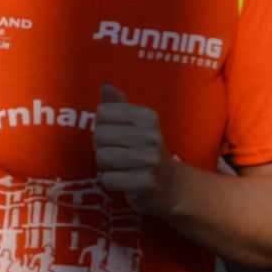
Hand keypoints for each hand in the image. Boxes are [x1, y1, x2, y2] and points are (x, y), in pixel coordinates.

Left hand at [94, 84, 173, 211]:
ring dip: (106, 166)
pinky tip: (126, 181)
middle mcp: (151, 135)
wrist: (172, 186)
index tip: (117, 136)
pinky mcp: (145, 182)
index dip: (102, 126)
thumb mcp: (137, 125)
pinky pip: (108, 179)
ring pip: (102, 157)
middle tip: (119, 155)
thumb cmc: (146, 152)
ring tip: (123, 167)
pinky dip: (112, 182)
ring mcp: (149, 159)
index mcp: (147, 116)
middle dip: (102, 148)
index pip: (102, 112)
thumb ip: (118, 105)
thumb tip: (105, 85)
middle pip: (99, 135)